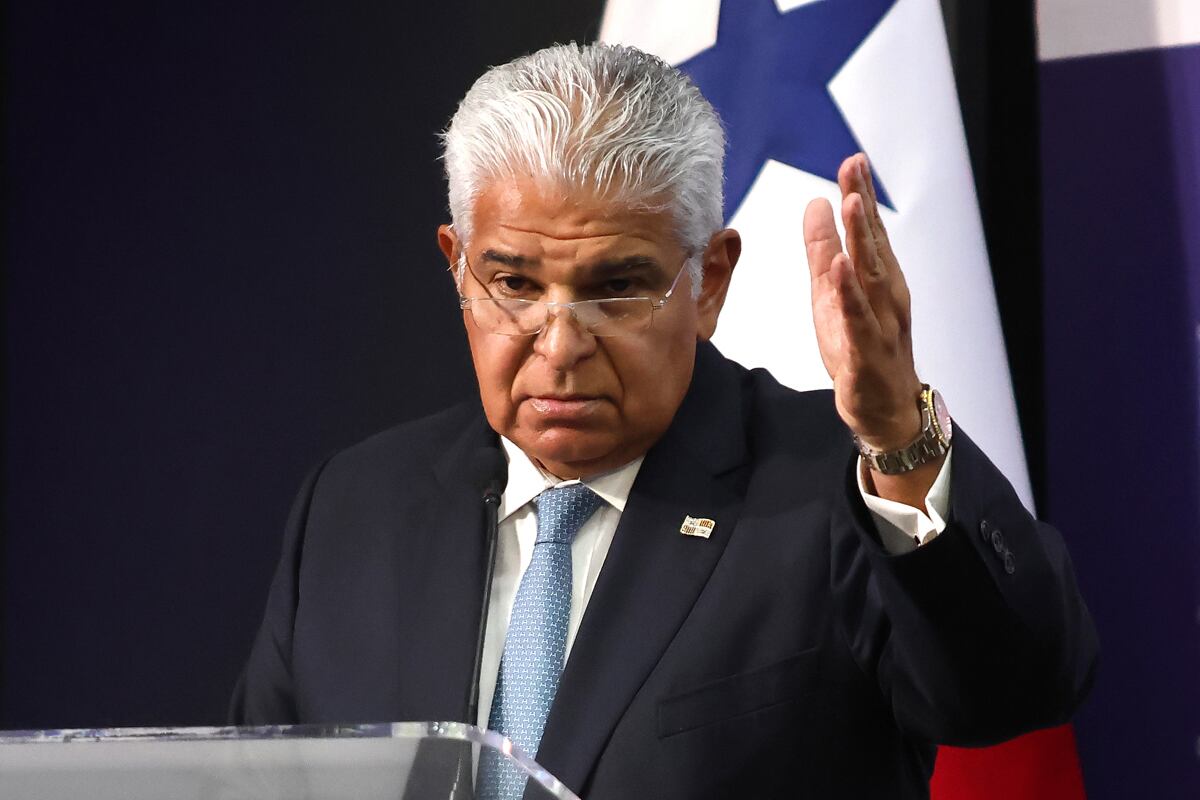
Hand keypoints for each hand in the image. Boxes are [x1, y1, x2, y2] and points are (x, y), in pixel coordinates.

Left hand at [803, 153, 921, 450]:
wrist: (884, 409)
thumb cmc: (860, 348)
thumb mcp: (831, 293)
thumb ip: (823, 250)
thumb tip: (816, 204)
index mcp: (878, 280)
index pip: (870, 231)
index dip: (861, 195)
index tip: (853, 160)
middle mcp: (886, 296)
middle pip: (873, 244)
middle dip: (863, 204)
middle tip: (854, 166)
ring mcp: (880, 323)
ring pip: (870, 276)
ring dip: (861, 239)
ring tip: (849, 204)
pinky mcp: (867, 352)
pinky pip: (858, 319)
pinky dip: (849, 294)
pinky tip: (841, 269)